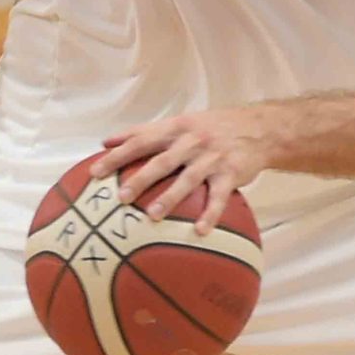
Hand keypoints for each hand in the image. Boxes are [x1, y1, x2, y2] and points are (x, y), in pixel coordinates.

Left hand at [88, 106, 279, 233]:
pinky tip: (199, 231)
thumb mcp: (177, 123)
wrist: (258, 128)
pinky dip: (210, 213)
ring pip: (188, 179)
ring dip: (170, 198)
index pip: (141, 140)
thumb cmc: (210, 127)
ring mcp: (212, 158)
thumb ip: (143, 132)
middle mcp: (192, 142)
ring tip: (152, 216)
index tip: (95, 172)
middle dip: (140, 179)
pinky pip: (219, 196)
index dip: (117, 155)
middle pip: (162, 161)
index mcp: (175, 129)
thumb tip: (106, 141)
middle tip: (120, 197)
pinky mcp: (231, 174)